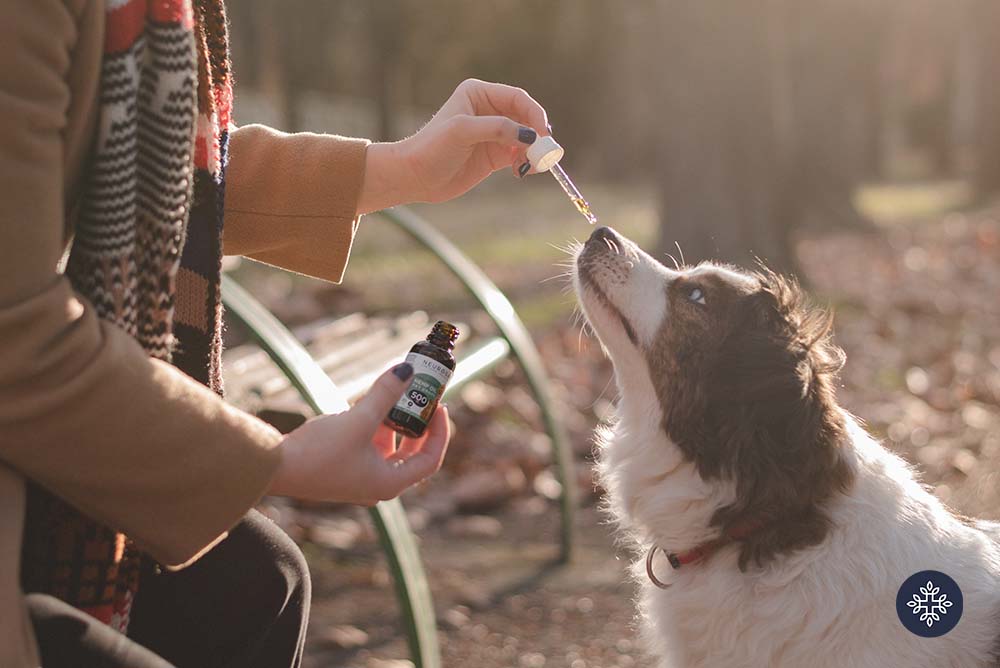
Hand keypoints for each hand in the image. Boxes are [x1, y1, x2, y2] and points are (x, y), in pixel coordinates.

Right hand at [269, 364, 450, 504]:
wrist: (273, 468)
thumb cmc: (317, 452)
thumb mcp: (357, 420)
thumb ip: (385, 394)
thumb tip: (408, 370)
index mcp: (388, 483)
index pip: (429, 460)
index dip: (440, 433)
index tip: (440, 406)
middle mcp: (377, 485)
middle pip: (411, 455)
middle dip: (418, 425)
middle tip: (422, 399)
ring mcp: (359, 479)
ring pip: (389, 448)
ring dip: (393, 422)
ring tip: (392, 394)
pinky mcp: (343, 469)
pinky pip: (369, 447)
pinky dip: (374, 427)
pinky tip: (365, 406)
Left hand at [358, 78, 550, 213]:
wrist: (415, 177)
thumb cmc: (432, 148)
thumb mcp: (463, 132)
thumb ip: (497, 129)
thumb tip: (530, 135)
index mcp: (479, 94)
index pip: (518, 98)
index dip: (534, 114)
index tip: (542, 134)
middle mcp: (489, 111)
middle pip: (526, 118)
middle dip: (537, 135)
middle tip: (543, 154)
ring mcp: (494, 134)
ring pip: (527, 139)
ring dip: (534, 152)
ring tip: (528, 167)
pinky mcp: (495, 155)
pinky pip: (521, 156)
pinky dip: (527, 163)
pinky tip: (521, 172)